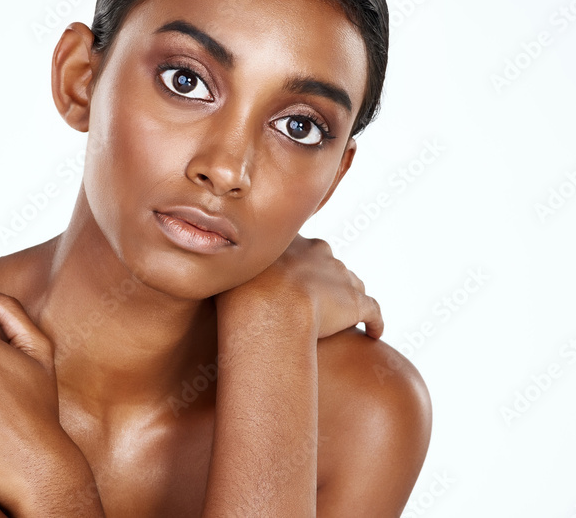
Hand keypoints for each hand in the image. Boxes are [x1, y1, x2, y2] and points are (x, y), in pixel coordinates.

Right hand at [215, 235, 382, 339]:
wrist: (272, 308)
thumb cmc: (242, 292)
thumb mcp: (228, 272)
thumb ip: (223, 268)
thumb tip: (199, 266)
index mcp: (292, 243)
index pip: (302, 248)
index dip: (297, 264)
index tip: (291, 279)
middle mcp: (320, 254)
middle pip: (329, 263)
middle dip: (325, 278)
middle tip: (316, 300)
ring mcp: (341, 278)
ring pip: (352, 285)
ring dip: (348, 299)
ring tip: (343, 319)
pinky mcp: (357, 303)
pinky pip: (373, 311)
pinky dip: (375, 321)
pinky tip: (375, 333)